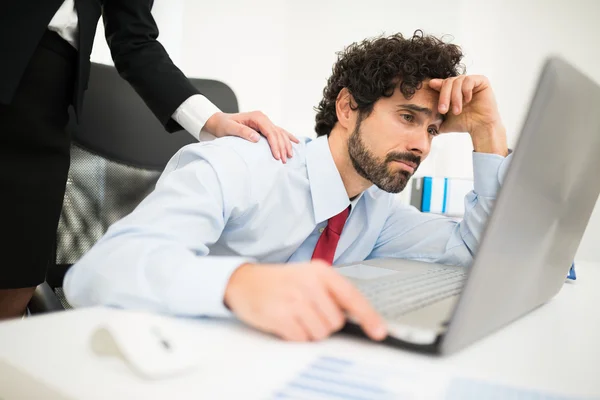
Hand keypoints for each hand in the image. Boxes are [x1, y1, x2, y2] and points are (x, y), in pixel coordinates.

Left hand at [204, 111, 298, 162]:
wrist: (219, 121)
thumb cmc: (223, 125)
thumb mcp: (230, 128)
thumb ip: (243, 132)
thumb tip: (257, 138)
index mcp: (257, 117)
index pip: (270, 132)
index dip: (275, 145)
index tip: (277, 156)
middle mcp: (263, 118)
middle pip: (277, 133)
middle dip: (282, 147)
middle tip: (284, 161)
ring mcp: (264, 122)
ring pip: (280, 133)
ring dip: (286, 144)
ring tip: (289, 156)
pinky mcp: (264, 127)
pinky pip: (278, 132)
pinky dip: (287, 137)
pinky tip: (295, 142)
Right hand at [224, 260, 386, 341]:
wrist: (244, 281)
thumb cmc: (280, 281)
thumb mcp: (308, 277)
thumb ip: (331, 293)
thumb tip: (355, 317)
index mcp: (321, 271)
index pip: (352, 297)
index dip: (369, 317)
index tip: (379, 331)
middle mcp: (309, 284)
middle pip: (336, 322)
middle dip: (325, 323)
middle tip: (308, 311)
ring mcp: (294, 300)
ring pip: (320, 333)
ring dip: (309, 331)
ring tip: (295, 315)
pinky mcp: (280, 316)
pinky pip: (301, 338)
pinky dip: (294, 335)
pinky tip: (285, 321)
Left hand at [429, 75, 507, 155]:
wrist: (480, 128)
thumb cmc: (464, 124)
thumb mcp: (445, 121)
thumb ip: (434, 117)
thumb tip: (419, 121)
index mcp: (452, 91)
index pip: (441, 83)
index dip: (436, 84)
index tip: (431, 86)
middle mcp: (461, 84)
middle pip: (448, 82)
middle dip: (443, 96)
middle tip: (443, 110)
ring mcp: (471, 82)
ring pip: (457, 81)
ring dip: (455, 97)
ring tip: (457, 111)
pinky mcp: (481, 81)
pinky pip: (469, 80)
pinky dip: (466, 90)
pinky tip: (468, 100)